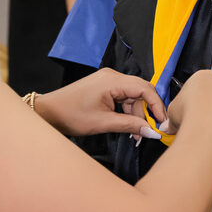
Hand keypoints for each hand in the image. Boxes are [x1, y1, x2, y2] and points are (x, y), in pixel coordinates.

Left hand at [35, 69, 166, 139]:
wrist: (50, 112)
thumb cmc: (71, 115)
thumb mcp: (104, 123)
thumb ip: (130, 126)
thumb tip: (152, 131)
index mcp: (112, 80)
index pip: (146, 89)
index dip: (157, 106)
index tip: (162, 122)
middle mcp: (112, 76)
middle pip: (142, 92)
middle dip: (148, 112)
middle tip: (150, 131)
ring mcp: (108, 80)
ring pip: (134, 97)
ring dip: (137, 115)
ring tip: (136, 135)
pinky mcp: (105, 87)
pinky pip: (124, 98)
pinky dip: (128, 112)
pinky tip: (128, 126)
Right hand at [162, 69, 211, 139]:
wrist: (206, 124)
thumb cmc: (190, 112)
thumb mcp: (173, 111)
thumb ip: (173, 116)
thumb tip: (169, 125)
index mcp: (202, 76)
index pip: (198, 86)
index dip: (191, 99)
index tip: (188, 109)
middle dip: (206, 106)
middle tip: (197, 119)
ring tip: (206, 127)